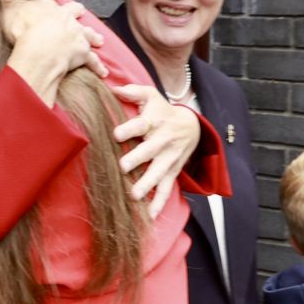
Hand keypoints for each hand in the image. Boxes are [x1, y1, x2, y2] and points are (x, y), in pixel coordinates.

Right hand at [2, 0, 105, 101]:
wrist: (39, 49)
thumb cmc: (23, 29)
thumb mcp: (9, 9)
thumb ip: (9, 1)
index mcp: (47, 7)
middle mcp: (65, 18)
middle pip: (74, 12)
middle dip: (76, 11)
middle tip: (80, 10)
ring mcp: (76, 35)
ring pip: (88, 33)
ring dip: (93, 36)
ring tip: (99, 39)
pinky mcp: (82, 53)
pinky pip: (93, 60)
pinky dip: (98, 65)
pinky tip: (102, 71)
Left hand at [113, 87, 200, 218]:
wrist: (192, 126)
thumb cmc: (162, 110)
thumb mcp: (151, 95)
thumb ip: (132, 91)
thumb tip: (111, 87)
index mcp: (154, 122)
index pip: (141, 124)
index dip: (129, 129)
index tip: (116, 134)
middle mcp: (162, 141)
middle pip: (150, 151)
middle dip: (137, 159)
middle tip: (123, 167)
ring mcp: (168, 159)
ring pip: (158, 173)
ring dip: (147, 184)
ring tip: (134, 195)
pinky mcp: (172, 172)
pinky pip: (167, 189)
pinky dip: (159, 203)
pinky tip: (149, 216)